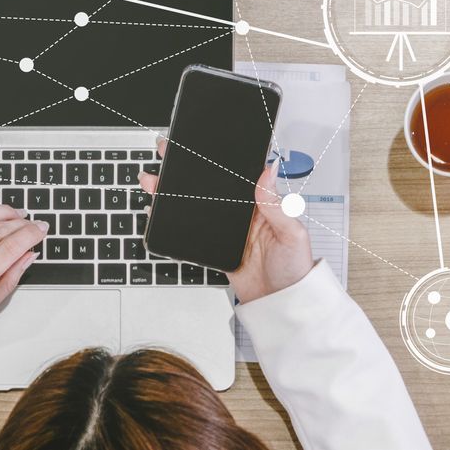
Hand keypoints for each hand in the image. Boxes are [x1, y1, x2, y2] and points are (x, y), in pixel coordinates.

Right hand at [142, 141, 313, 303]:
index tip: (199, 145)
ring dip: (175, 192)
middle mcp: (242, 212)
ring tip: (154, 181)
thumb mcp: (292, 233)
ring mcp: (227, 229)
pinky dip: (174, 221)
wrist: (281, 305)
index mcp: (261, 203)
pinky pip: (191, 231)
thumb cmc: (294, 268)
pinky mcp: (215, 247)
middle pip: (210, 186)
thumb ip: (277, 203)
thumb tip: (268, 170)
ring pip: (196, 205)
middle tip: (167, 153)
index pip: (237, 174)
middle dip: (187, 170)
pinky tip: (160, 212)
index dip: (217, 158)